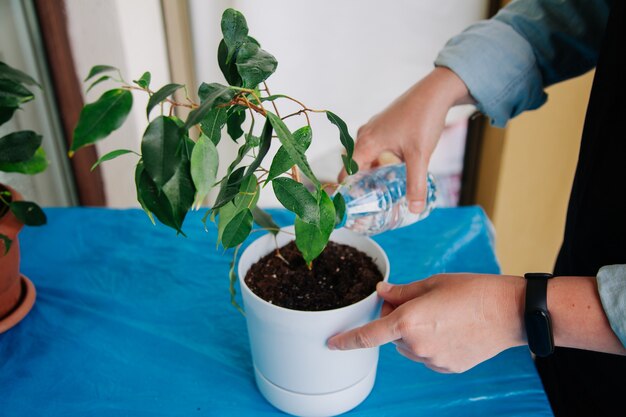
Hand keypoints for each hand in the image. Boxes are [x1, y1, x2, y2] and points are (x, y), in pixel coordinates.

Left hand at [327, 274, 525, 372]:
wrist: (509, 312)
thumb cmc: (472, 291)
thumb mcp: (432, 283)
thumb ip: (401, 291)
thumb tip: (382, 291)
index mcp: (408, 321)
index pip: (368, 335)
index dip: (347, 340)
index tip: (333, 343)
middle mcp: (417, 346)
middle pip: (392, 336)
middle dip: (397, 321)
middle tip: (419, 303)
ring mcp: (433, 360)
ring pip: (410, 348)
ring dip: (414, 334)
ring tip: (442, 316)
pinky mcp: (448, 368)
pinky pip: (428, 356)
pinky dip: (431, 345)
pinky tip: (451, 330)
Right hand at [340, 67, 473, 212]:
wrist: (435, 92)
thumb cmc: (423, 119)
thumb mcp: (419, 156)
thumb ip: (416, 184)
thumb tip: (415, 209)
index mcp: (366, 143)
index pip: (345, 173)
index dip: (347, 192)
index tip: (352, 208)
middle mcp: (364, 136)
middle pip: (354, 167)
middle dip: (360, 185)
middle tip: (370, 205)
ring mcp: (373, 130)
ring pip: (365, 157)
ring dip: (371, 173)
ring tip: (381, 191)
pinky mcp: (383, 127)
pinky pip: (374, 149)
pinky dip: (378, 162)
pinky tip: (392, 171)